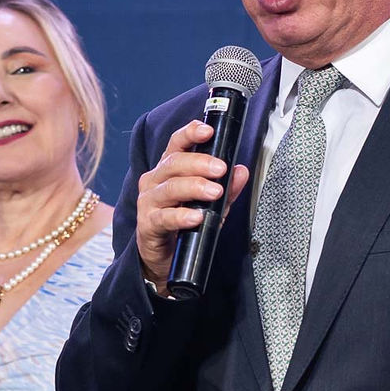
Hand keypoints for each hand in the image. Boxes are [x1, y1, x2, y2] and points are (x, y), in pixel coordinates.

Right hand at [136, 119, 248, 290]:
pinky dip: (181, 216)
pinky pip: (164, 217)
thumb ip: (227, 190)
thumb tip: (241, 172)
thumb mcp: (211, 207)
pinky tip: (197, 217)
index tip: (208, 130)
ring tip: (215, 192)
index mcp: (168, 170)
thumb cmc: (184, 227)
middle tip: (221, 169)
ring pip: (170, 187)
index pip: (176, 145)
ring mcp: (149, 203)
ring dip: (194, 187)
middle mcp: (155, 181)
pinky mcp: (148, 225)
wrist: (163, 260)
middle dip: (199, 163)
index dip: (190, 134)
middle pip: (174, 163)